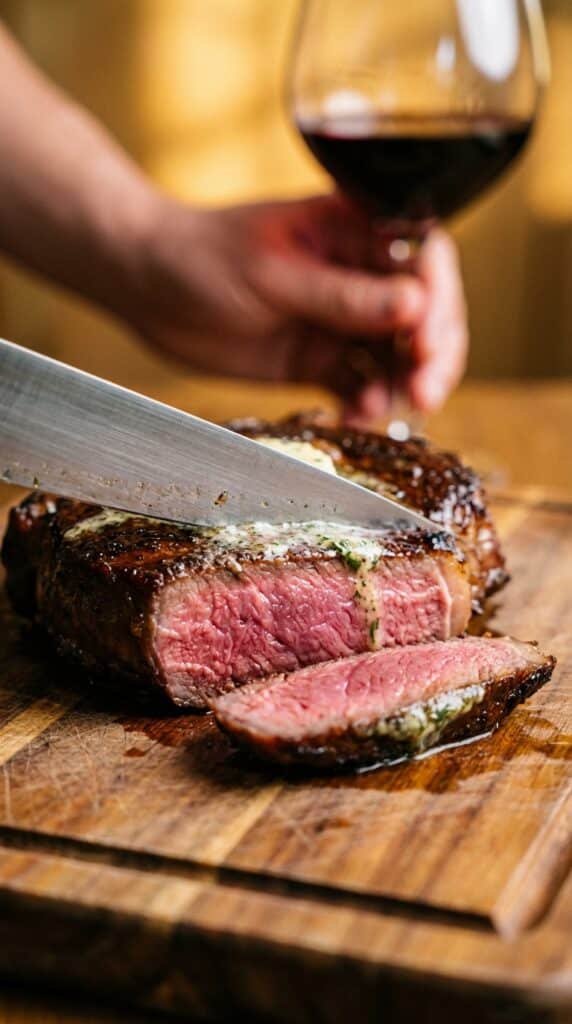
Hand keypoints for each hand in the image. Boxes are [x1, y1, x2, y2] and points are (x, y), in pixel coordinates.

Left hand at [130, 193, 467, 422]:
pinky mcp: (321, 360)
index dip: (438, 301)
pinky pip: (361, 386)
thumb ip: (340, 296)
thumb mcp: (272, 274)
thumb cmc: (202, 256)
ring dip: (402, 385)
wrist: (147, 288)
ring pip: (398, 356)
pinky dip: (365, 405)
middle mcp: (359, 275)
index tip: (425, 341)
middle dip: (432, 354)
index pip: (423, 259)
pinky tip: (354, 418)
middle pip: (424, 314)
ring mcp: (342, 320)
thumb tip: (414, 306)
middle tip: (423, 392)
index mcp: (354, 230)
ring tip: (381, 410)